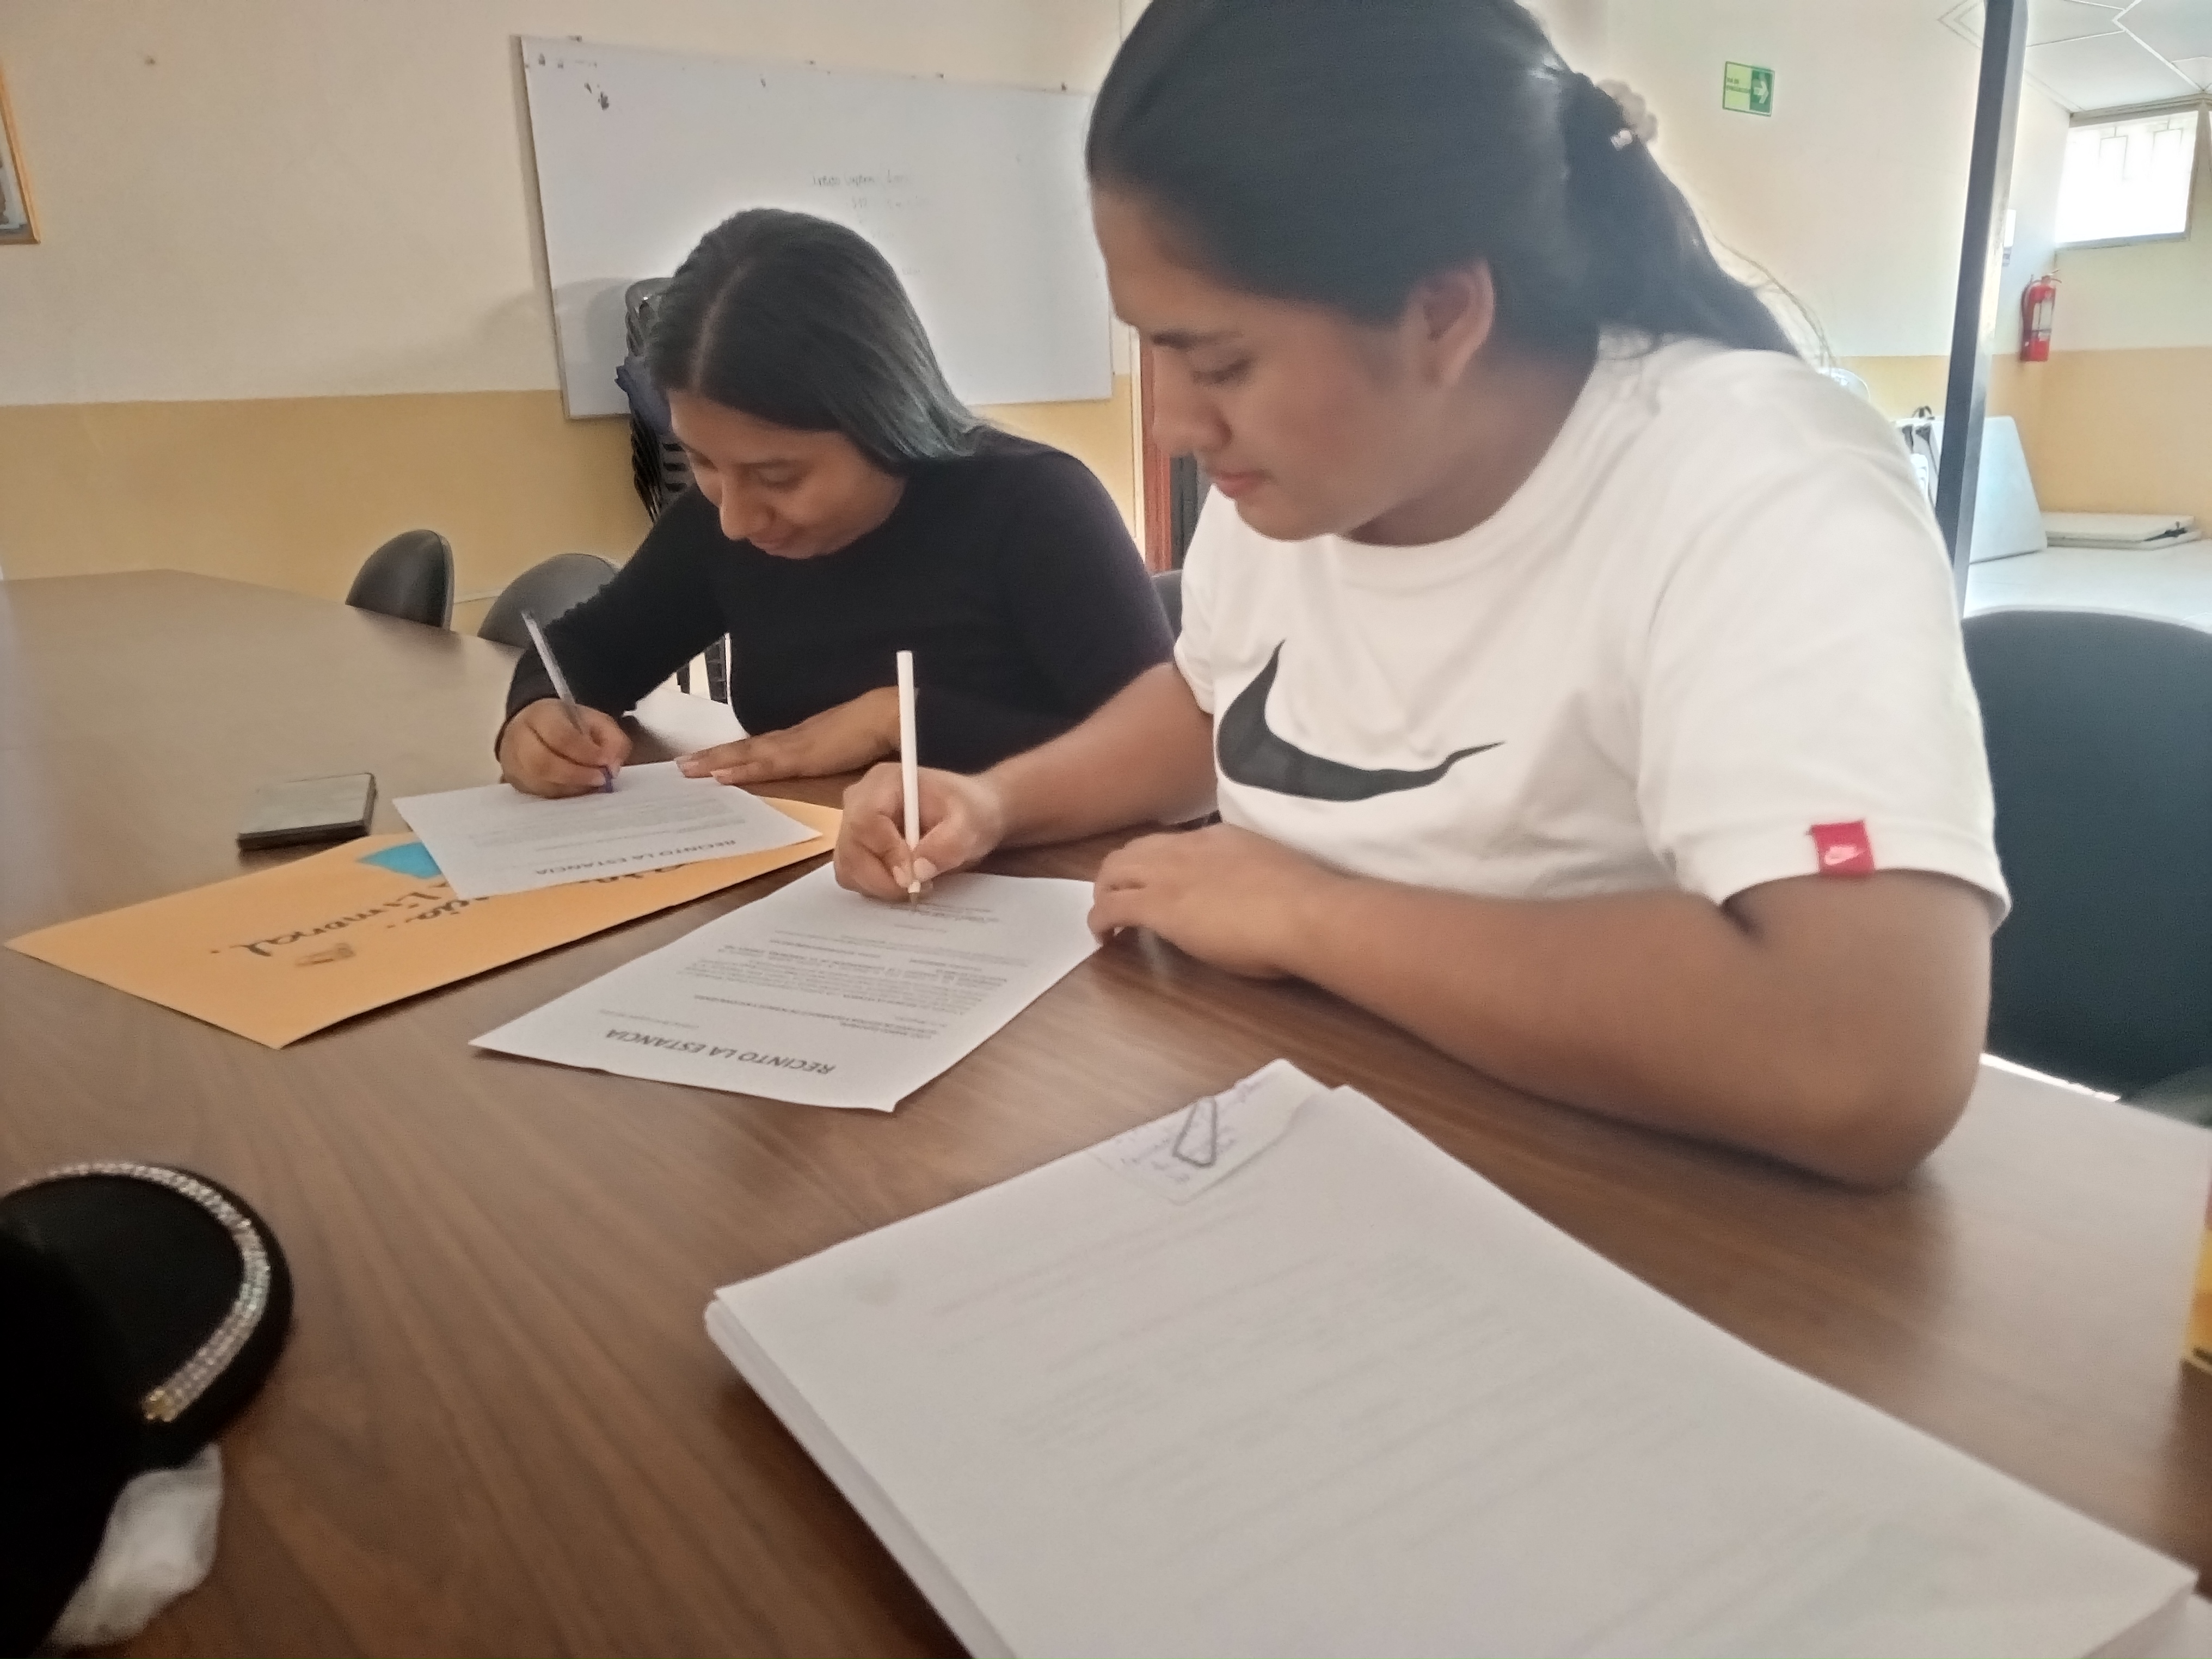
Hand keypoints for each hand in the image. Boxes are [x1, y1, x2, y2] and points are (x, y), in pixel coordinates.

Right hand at [498, 699, 631, 797]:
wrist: (537, 730)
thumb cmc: (570, 726)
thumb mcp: (597, 722)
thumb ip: (613, 740)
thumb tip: (613, 767)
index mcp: (540, 715)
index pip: (559, 736)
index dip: (585, 752)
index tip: (605, 762)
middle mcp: (519, 738)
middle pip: (542, 763)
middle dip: (576, 775)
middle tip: (600, 779)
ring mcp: (513, 763)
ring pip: (539, 783)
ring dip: (571, 788)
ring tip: (591, 785)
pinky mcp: (515, 782)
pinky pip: (538, 794)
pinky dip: (562, 796)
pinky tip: (577, 790)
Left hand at [677, 687, 897, 785]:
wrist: (887, 717)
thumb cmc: (872, 734)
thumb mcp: (845, 751)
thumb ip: (831, 760)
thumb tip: (826, 769)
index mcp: (801, 739)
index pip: (760, 747)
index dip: (733, 754)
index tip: (709, 760)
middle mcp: (790, 739)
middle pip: (745, 749)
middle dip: (712, 757)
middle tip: (681, 766)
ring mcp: (793, 745)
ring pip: (746, 754)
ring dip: (715, 761)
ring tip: (687, 769)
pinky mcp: (799, 756)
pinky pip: (763, 765)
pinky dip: (739, 769)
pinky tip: (719, 775)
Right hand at [834, 764, 1009, 900]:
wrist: (969, 815)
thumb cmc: (970, 811)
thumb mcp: (970, 825)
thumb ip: (947, 845)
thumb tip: (917, 871)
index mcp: (884, 782)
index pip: (865, 820)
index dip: (886, 853)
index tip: (913, 877)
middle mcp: (859, 799)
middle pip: (851, 847)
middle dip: (882, 877)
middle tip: (917, 887)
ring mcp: (853, 823)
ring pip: (847, 866)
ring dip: (879, 885)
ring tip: (915, 883)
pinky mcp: (854, 846)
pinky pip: (852, 875)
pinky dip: (875, 886)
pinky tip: (902, 881)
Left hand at [1089, 824, 1340, 977]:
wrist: (1304, 912)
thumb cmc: (1305, 902)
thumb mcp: (1272, 873)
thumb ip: (1251, 878)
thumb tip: (1251, 896)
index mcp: (1219, 837)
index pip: (1172, 843)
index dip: (1157, 863)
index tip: (1160, 883)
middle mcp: (1188, 847)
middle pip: (1133, 850)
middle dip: (1119, 874)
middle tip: (1118, 899)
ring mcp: (1169, 874)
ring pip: (1113, 871)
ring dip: (1104, 893)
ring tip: (1107, 919)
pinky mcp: (1158, 906)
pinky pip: (1111, 908)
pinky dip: (1099, 921)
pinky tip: (1103, 938)